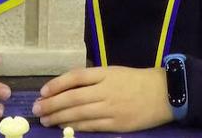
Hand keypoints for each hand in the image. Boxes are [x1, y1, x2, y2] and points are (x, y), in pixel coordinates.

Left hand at [34, 66, 172, 132]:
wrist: (164, 94)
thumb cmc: (137, 81)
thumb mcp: (115, 72)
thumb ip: (94, 78)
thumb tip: (67, 88)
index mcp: (105, 73)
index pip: (76, 77)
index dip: (57, 84)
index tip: (42, 91)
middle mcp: (106, 90)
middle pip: (73, 97)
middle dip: (52, 104)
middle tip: (37, 109)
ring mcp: (111, 108)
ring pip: (79, 113)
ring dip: (60, 117)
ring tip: (46, 120)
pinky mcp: (117, 124)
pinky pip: (92, 126)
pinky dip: (76, 127)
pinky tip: (66, 128)